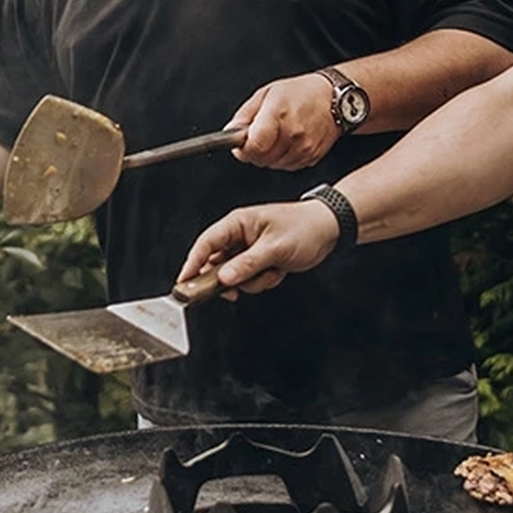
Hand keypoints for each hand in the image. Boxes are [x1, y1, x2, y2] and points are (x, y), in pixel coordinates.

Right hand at [177, 200, 340, 293]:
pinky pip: (250, 279)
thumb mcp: (275, 248)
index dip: (192, 263)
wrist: (329, 229)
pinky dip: (263, 281)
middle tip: (235, 289)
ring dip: (252, 281)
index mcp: (238, 223)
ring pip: (234, 276)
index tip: (183, 282)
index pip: (206, 243)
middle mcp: (239, 236)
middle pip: (216, 263)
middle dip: (230, 279)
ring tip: (272, 271)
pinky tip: (278, 271)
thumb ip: (247, 264)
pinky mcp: (258, 261)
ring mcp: (248, 250)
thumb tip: (224, 278)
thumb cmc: (304, 227)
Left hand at [227, 73, 338, 169]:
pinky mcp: (311, 157)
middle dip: (254, 151)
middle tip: (260, 135)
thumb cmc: (300, 92)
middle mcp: (294, 133)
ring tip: (277, 135)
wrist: (333, 98)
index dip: (243, 148)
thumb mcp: (266, 94)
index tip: (240, 143)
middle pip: (261, 159)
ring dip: (269, 155)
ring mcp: (305, 147)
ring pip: (273, 165)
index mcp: (279, 114)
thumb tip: (230, 132)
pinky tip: (288, 141)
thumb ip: (244, 115)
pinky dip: (282, 157)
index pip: (254, 146)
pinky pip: (287, 166)